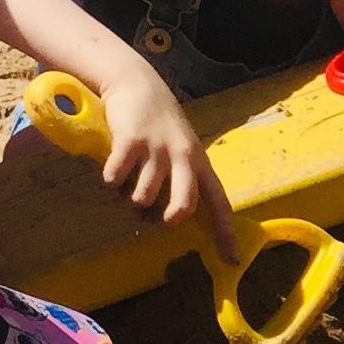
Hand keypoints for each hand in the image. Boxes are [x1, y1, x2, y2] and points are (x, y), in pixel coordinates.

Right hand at [99, 71, 237, 263]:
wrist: (137, 83)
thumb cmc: (160, 123)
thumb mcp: (182, 148)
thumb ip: (181, 178)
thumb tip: (171, 217)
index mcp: (199, 163)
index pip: (218, 203)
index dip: (225, 234)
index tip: (231, 261)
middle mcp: (182, 157)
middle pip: (182, 206)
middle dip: (166, 220)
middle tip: (156, 219)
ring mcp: (156, 148)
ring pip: (143, 197)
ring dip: (130, 201)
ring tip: (126, 188)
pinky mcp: (130, 141)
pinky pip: (117, 179)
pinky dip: (111, 182)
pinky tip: (112, 174)